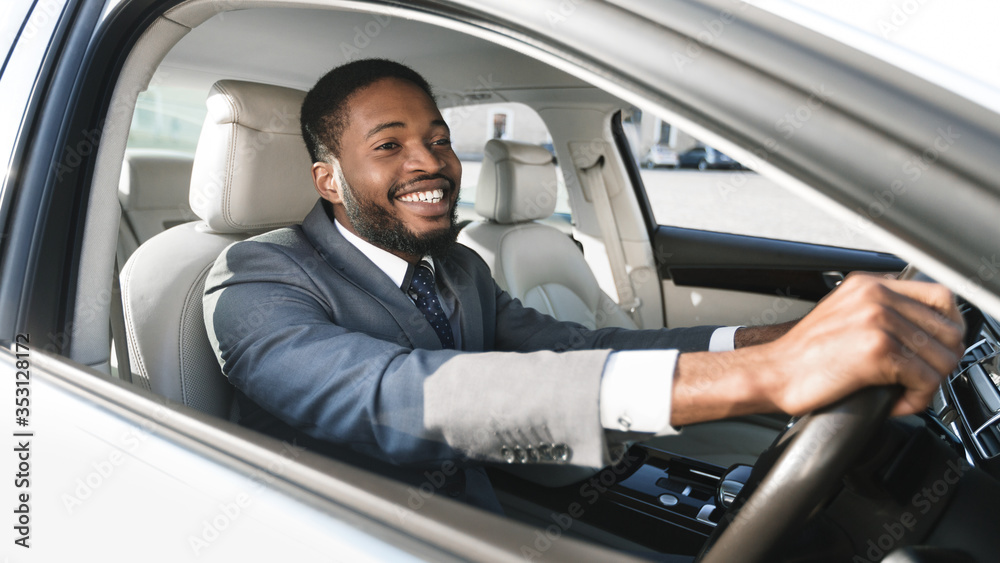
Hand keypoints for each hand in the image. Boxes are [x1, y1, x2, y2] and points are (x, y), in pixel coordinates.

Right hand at [671, 275, 964, 424]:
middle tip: (917, 379)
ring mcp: (878, 320)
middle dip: (939, 362)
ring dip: (928, 384)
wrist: (773, 373)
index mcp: (870, 284)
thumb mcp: (845, 316)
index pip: (940, 297)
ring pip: (942, 357)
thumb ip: (882, 312)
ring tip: (903, 393)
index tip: (935, 350)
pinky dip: (916, 400)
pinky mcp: (878, 350)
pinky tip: (894, 402)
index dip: (947, 330)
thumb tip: (922, 333)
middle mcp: (877, 295)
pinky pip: (925, 380)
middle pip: (948, 329)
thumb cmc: (802, 356)